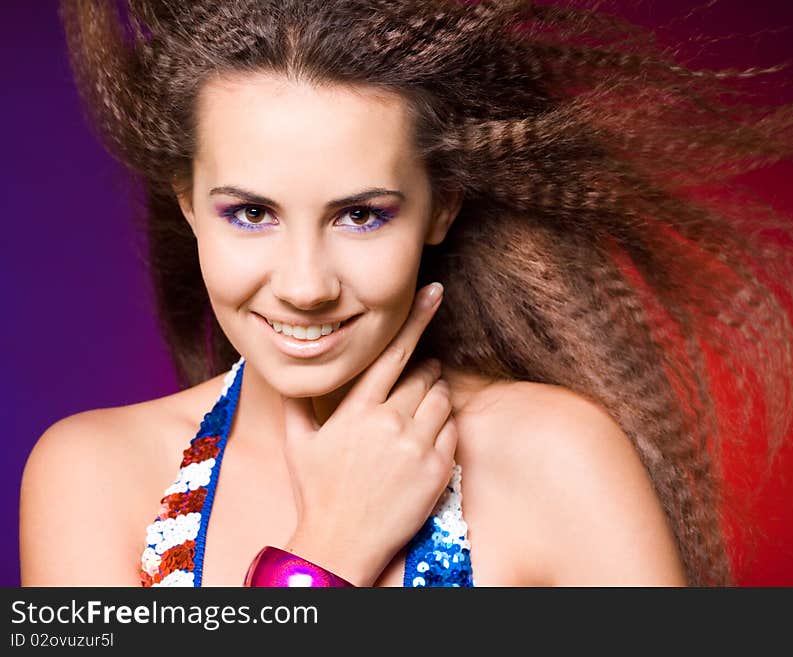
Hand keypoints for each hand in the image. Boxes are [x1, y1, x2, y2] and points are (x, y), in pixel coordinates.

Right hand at [280, 282, 457, 585]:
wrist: (340, 544)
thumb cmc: (316, 492)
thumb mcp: (297, 443)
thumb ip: (296, 403)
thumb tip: (288, 373)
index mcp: (357, 410)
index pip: (392, 351)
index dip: (415, 318)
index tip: (434, 292)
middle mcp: (390, 423)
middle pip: (425, 373)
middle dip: (423, 370)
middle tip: (414, 381)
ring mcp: (417, 447)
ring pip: (443, 397)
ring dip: (436, 394)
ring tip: (418, 409)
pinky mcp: (439, 469)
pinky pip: (453, 429)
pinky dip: (445, 425)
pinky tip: (426, 437)